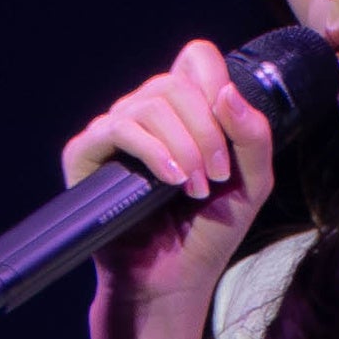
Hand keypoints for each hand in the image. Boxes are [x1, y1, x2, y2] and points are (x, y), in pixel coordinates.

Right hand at [61, 38, 274, 306]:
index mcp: (184, 110)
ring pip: (149, 104)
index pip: (196, 58)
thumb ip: (253, 136)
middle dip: (206, 131)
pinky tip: (172, 180)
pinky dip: (152, 151)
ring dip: (183, 147)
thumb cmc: (209, 232)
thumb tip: (227, 91)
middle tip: (217, 176)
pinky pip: (118, 127)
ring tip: (195, 189)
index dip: (215, 82)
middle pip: (175, 83)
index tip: (229, 128)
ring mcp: (114, 130)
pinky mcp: (85, 153)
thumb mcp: (252, 183)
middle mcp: (146, 112)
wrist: (173, 281)